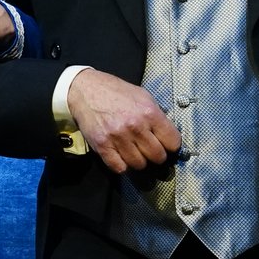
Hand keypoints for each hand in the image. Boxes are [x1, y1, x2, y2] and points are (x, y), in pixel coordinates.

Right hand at [64, 68, 181, 172]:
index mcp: (149, 112)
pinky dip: (122, 165)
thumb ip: (157, 115)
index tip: (167, 144)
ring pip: (139, 165)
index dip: (171, 145)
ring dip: (139, 161)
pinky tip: (122, 156)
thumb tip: (169, 133)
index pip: (173, 142)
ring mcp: (118, 137)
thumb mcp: (142, 96)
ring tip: (135, 151)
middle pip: (158, 156)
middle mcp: (135, 126)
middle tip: (151, 149)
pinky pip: (120, 168)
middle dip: (156, 155)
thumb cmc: (115, 92)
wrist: (86, 90)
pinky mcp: (102, 146)